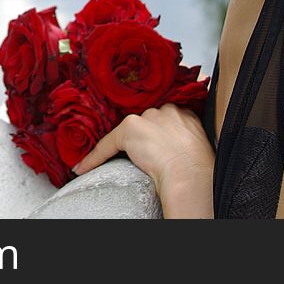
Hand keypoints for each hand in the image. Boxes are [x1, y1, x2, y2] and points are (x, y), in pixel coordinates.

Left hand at [73, 104, 214, 216]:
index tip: (153, 143)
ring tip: (119, 161)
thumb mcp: (196, 148)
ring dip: (122, 147)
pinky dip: (94, 158)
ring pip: (125, 133)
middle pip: (144, 121)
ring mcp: (146, 118)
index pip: (163, 118)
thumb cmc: (199, 169)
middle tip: (144, 155)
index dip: (156, 131)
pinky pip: (106, 145)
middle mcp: (164, 110)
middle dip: (141, 137)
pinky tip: (84, 168)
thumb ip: (184, 140)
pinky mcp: (130, 129)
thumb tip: (174, 152)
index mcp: (184, 114)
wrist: (191, 174)